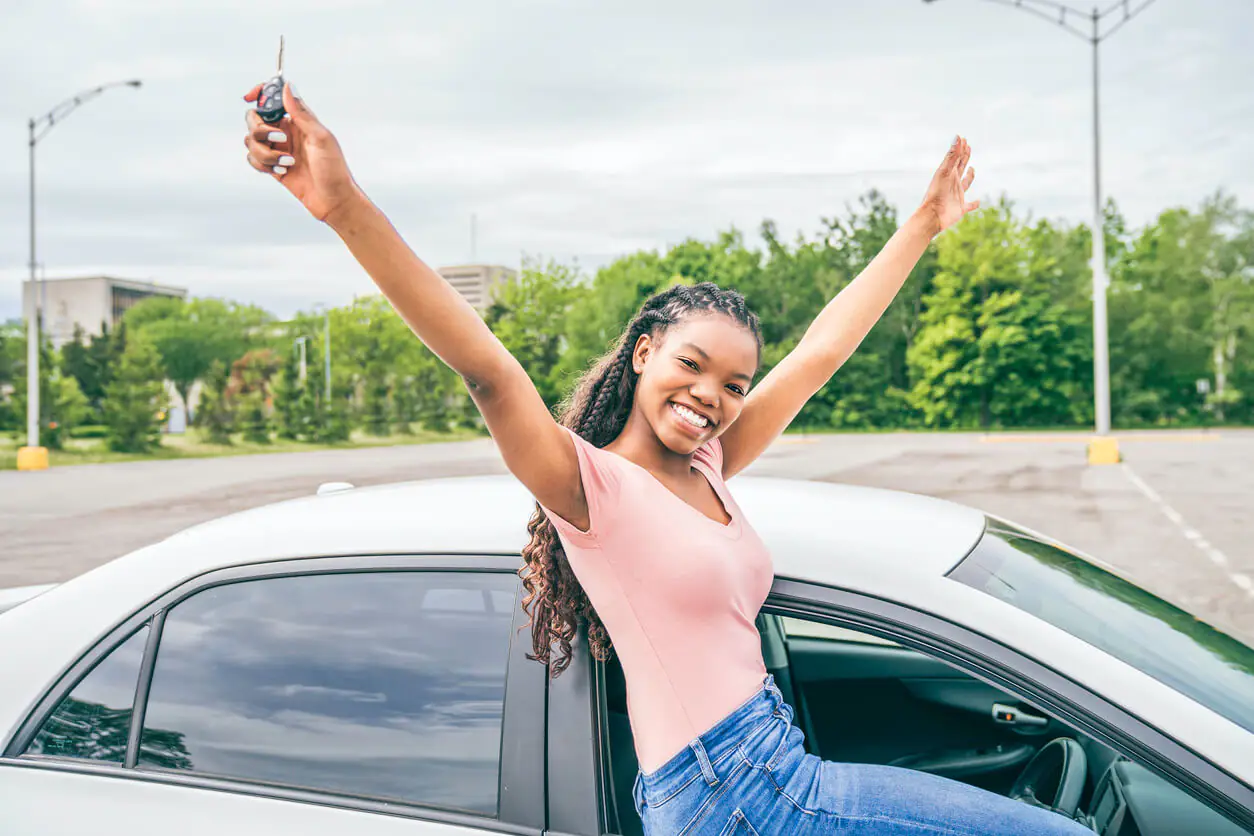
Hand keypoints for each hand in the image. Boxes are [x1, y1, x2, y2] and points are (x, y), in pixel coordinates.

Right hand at [243, 81, 362, 222]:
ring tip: (288, 163)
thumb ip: (302, 113)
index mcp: (298, 121)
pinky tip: (282, 171)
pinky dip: (263, 165)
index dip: (259, 93)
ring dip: (265, 153)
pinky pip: (253, 159)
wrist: (334, 201)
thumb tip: (288, 87)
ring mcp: (277, 149)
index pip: (273, 99)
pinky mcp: (272, 167)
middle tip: (280, 141)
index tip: (250, 97)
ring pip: (251, 141)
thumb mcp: (321, 138)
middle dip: (261, 130)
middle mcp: (285, 132)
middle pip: (254, 120)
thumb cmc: (334, 170)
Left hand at [919, 135, 978, 234]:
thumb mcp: (945, 172)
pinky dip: (974, 204)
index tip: (963, 139)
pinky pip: (969, 205)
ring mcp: (956, 196)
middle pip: (960, 167)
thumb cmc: (936, 193)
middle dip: (964, 157)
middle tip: (968, 147)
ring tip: (972, 169)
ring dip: (969, 177)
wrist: (931, 215)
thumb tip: (958, 136)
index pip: (956, 158)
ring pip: (965, 184)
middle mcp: (952, 183)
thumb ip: (952, 155)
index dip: (960, 148)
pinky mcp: (960, 209)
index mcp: (948, 174)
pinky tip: (978, 202)